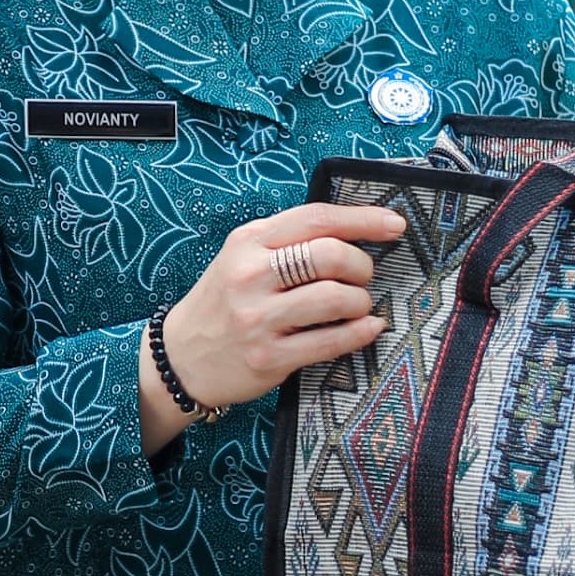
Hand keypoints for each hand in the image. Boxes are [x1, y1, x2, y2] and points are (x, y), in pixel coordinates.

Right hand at [145, 202, 409, 444]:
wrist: (180, 358)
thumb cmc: (223, 302)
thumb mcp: (242, 257)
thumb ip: (288, 242)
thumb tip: (354, 232)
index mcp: (248, 241)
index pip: (315, 218)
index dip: (362, 219)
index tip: (394, 224)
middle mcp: (251, 275)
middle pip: (329, 255)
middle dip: (361, 265)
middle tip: (363, 276)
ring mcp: (258, 318)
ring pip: (334, 298)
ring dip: (361, 301)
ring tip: (358, 306)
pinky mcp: (268, 357)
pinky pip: (330, 341)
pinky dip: (360, 333)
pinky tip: (368, 328)